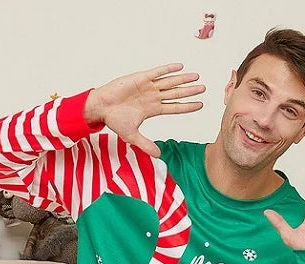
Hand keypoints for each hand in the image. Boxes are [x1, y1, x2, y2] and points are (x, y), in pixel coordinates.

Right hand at [84, 63, 205, 157]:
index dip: (188, 106)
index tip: (200, 105)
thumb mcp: (133, 136)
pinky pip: (157, 73)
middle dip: (190, 91)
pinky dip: (168, 69)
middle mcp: (153, 97)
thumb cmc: (114, 120)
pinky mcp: (140, 78)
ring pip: (170, 82)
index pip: (175, 107)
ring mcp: (147, 87)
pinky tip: (180, 66)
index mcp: (154, 109)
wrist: (100, 108)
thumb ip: (146, 144)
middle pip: (176, 94)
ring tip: (196, 76)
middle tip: (203, 88)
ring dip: (183, 79)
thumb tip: (159, 156)